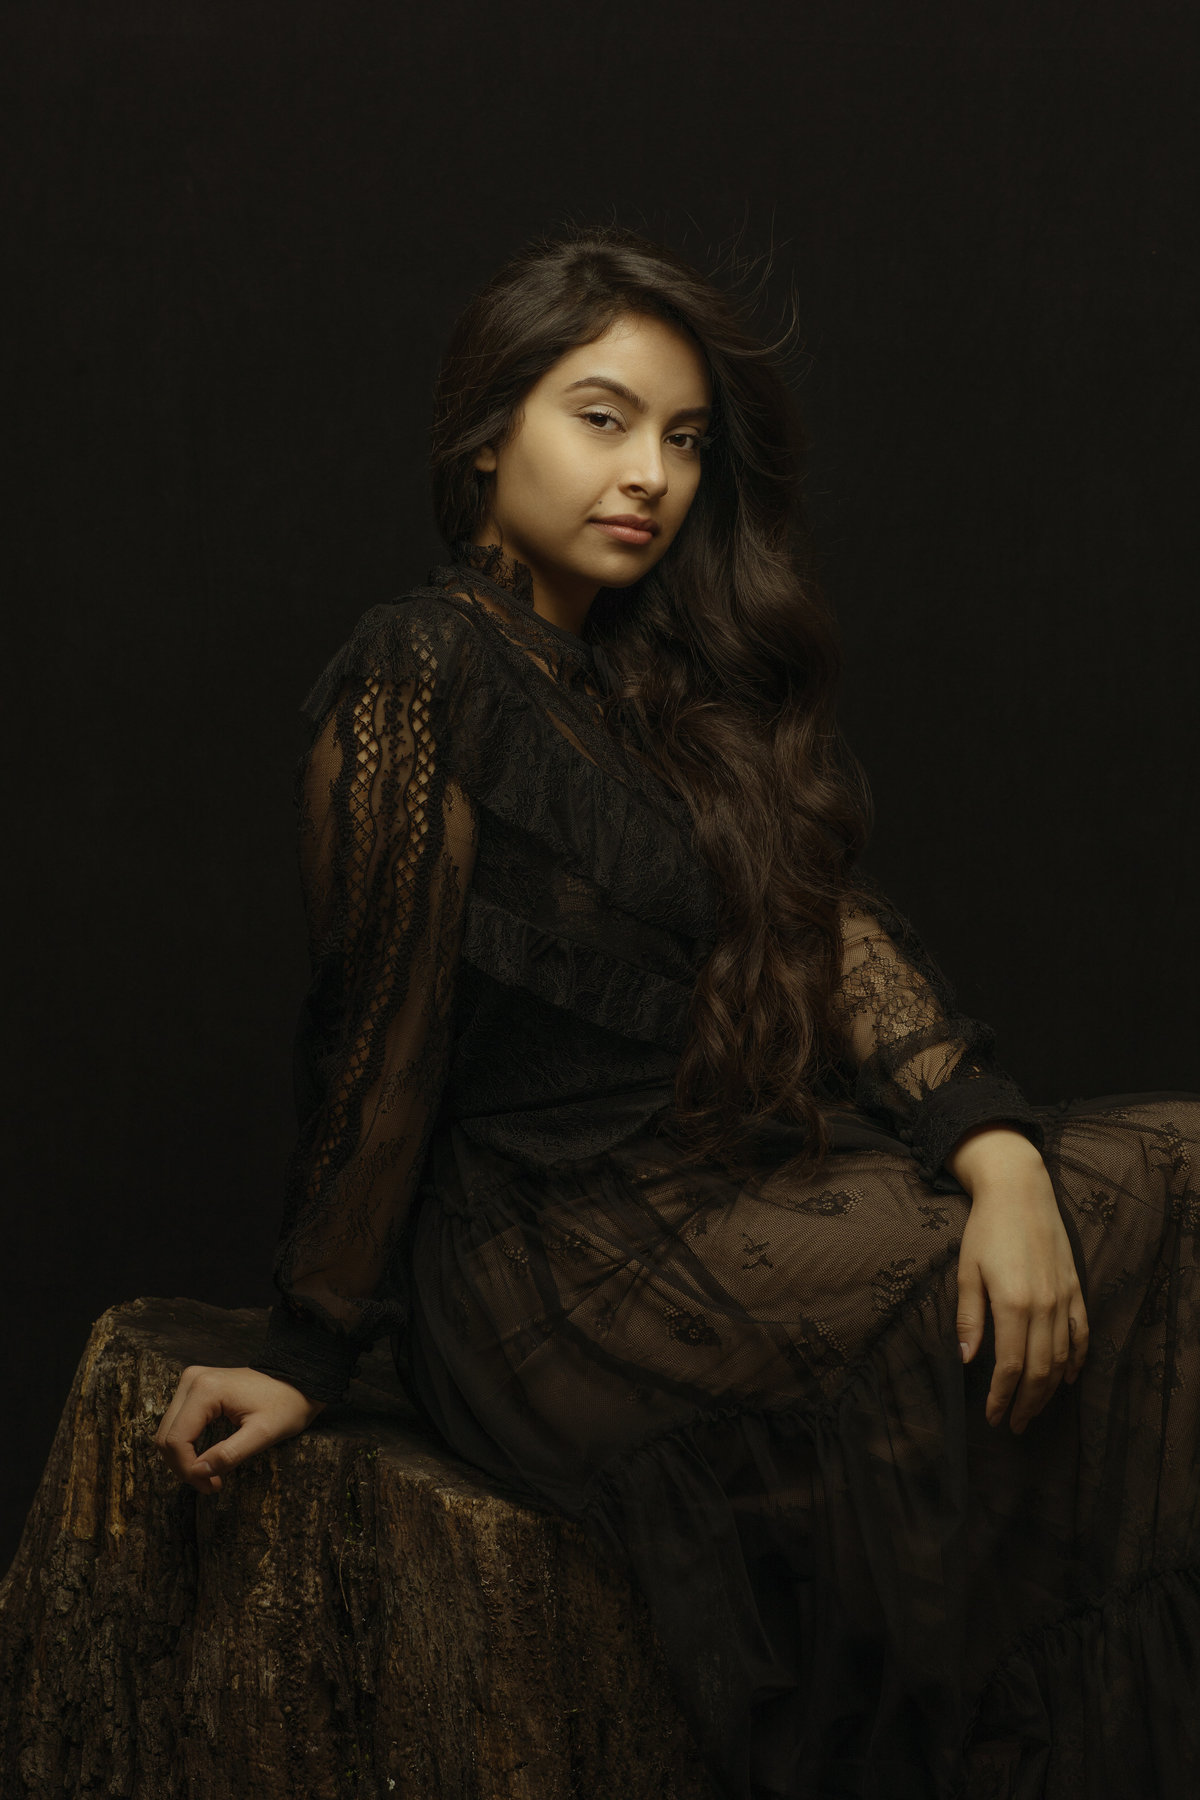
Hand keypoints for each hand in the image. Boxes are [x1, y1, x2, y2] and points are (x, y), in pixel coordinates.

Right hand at [154, 1365, 326, 1494]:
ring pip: (168, 1432)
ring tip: (209, 1476)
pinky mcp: (194, 1388)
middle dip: (184, 1468)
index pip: (176, 1440)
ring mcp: (191, 1381)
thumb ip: (230, 1454)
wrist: (296, 1380)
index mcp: (206, 1389)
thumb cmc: (285, 1405)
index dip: (188, 1470)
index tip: (212, 1486)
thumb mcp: (263, 1434)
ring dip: (183, 1459)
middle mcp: (191, 1380)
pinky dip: (186, 1446)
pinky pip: (178, 1424)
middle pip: (166, 1436)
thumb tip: (198, 1472)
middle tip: (210, 1485)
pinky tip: (205, 1459)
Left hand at [949, 1126, 1088, 1432]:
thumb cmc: (986, 1229)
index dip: (1002, 1397)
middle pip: (1040, 1371)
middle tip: (1014, 1425)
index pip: (1011, 1366)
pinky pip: (1081, 1334)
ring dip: (1049, 1390)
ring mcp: (1064, 1298)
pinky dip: (1076, 1360)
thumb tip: (966, 1358)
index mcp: (1013, 1303)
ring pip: (1062, 1359)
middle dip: (1027, 1403)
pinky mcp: (1076, 1289)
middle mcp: (1044, 1306)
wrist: (1020, 1191)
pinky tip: (1067, 1377)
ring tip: (1034, 1409)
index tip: (992, 1416)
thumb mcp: (967, 1270)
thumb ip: (969, 1316)